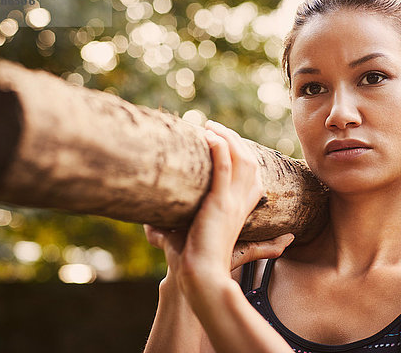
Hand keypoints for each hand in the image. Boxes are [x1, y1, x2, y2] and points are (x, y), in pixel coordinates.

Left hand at [144, 120, 294, 293]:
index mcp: (241, 209)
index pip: (253, 173)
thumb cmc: (192, 260)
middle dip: (235, 139)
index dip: (241, 153)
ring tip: (210, 126)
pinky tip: (209, 136)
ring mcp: (233, 203)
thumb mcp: (185, 238)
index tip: (223, 140)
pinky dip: (220, 149)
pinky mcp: (220, 204)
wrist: (200, 275)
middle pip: (250, 161)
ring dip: (228, 137)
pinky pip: (225, 169)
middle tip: (215, 128)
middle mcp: (242, 203)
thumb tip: (147, 229)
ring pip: (242, 159)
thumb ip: (168, 230)